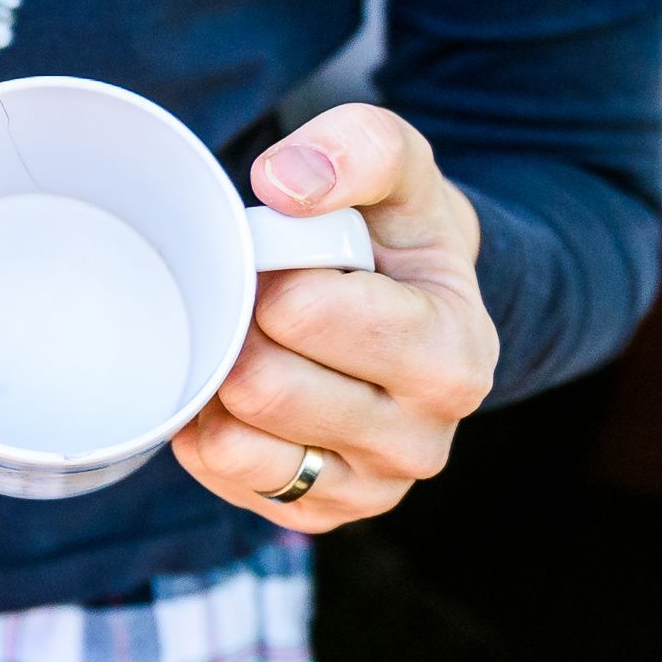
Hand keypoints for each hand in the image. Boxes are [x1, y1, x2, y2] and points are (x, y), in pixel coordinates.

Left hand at [171, 104, 500, 532]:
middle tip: (256, 299)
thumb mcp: (398, 168)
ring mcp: (373, 487)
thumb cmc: (394, 236)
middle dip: (240, 329)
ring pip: (237, 442)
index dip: (270, 272)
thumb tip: (284, 185)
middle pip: (263, 385)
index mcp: (452, 353)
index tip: (286, 256)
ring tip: (249, 340)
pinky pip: (220, 472)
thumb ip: (358, 147)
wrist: (414, 307)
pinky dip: (208, 426)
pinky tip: (238, 389)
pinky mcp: (318, 514)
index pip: (302, 313)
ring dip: (218, 382)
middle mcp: (424, 437)